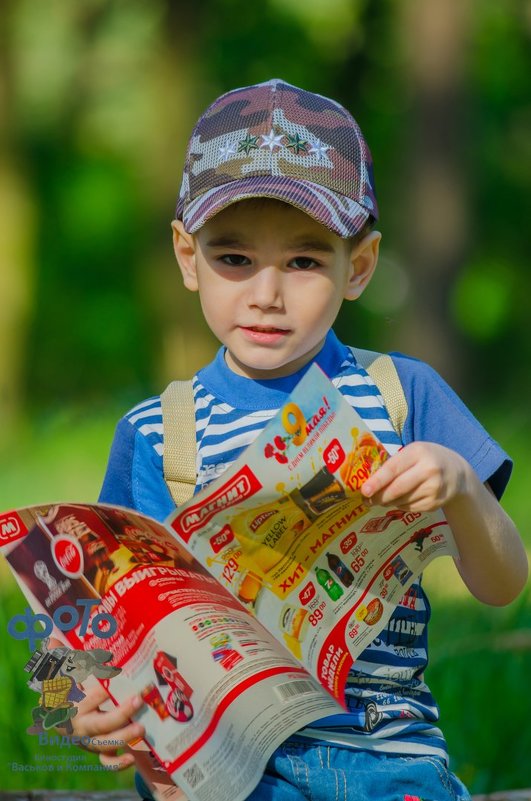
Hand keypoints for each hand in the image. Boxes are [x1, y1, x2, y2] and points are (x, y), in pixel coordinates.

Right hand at [47, 637, 144, 770]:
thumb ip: (61, 657)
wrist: (60, 716)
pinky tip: (131, 757)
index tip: (115, 676)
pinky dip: (117, 763)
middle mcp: (77, 724)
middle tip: (139, 700)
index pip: (84, 698)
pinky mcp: (95, 749)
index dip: (99, 690)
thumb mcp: (61, 671)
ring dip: (124, 737)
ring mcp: (87, 739)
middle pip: (98, 723)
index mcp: (68, 705)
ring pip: (104, 743)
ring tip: (142, 728)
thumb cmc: (66, 687)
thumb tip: (52, 637)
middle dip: (119, 714)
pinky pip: (105, 761)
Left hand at [361, 441, 468, 512]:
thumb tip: (368, 483)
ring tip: (382, 499)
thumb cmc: (427, 458)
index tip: (364, 490)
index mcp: (418, 452)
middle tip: (367, 500)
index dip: (377, 481)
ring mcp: (434, 489)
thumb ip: (394, 463)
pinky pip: (410, 508)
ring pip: (402, 501)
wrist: (457, 472)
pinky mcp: (436, 503)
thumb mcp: (413, 452)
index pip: (394, 469)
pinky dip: (401, 505)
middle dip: (379, 496)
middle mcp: (429, 470)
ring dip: (388, 502)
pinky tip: (401, 499)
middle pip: (397, 489)